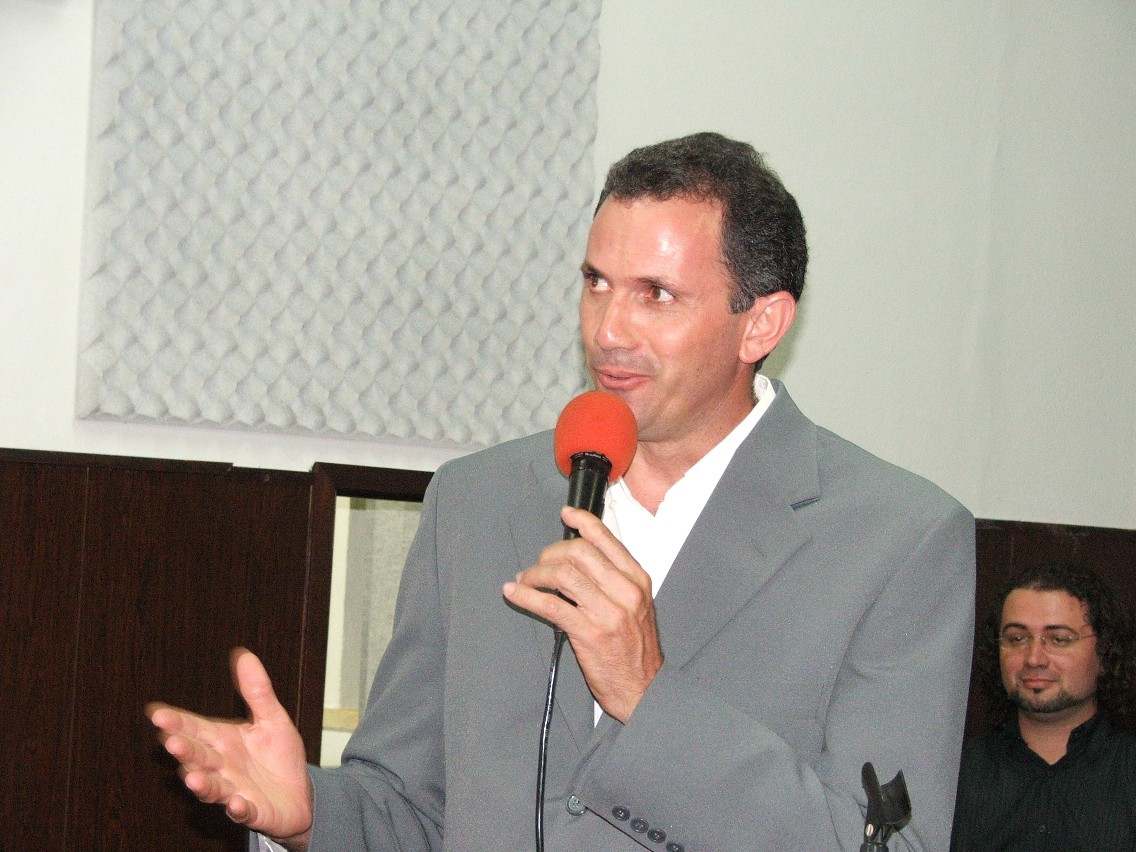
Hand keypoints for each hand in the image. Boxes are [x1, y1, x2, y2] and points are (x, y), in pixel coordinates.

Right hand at [146, 648, 313, 849]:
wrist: (299, 795)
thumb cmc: (278, 758)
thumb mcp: (272, 718)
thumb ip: (256, 691)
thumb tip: (244, 655)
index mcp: (223, 741)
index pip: (196, 728)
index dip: (176, 722)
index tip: (156, 712)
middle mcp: (222, 766)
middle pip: (199, 757)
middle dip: (185, 751)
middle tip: (171, 742)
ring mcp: (234, 790)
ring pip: (213, 788)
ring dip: (202, 784)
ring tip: (194, 778)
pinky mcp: (252, 811)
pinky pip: (243, 812)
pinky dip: (238, 809)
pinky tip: (237, 803)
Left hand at [503, 506, 663, 722]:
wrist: (645, 689)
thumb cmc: (637, 649)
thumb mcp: (637, 605)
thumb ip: (614, 580)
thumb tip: (579, 558)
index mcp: (637, 580)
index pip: (606, 539)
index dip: (582, 521)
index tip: (566, 514)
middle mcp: (625, 591)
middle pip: (578, 552)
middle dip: (549, 553)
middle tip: (538, 564)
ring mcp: (607, 612)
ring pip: (562, 575)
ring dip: (535, 574)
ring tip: (525, 580)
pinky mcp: (588, 633)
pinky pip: (550, 605)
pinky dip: (527, 595)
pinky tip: (516, 593)